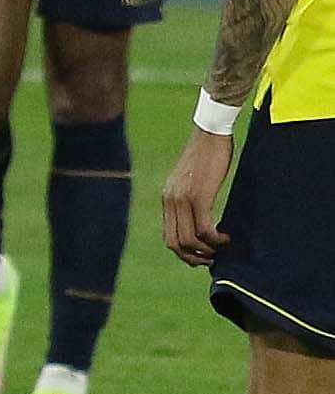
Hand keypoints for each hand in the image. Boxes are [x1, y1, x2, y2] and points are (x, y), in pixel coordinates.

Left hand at [160, 126, 235, 265]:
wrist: (210, 133)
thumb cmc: (206, 154)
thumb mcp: (191, 178)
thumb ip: (189, 196)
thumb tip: (199, 214)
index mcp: (167, 198)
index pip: (168, 235)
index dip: (183, 252)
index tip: (200, 256)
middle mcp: (170, 200)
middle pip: (174, 243)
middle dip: (192, 258)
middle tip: (211, 260)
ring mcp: (183, 199)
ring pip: (189, 240)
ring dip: (206, 252)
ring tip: (221, 249)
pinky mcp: (199, 196)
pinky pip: (204, 229)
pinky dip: (215, 240)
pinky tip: (226, 238)